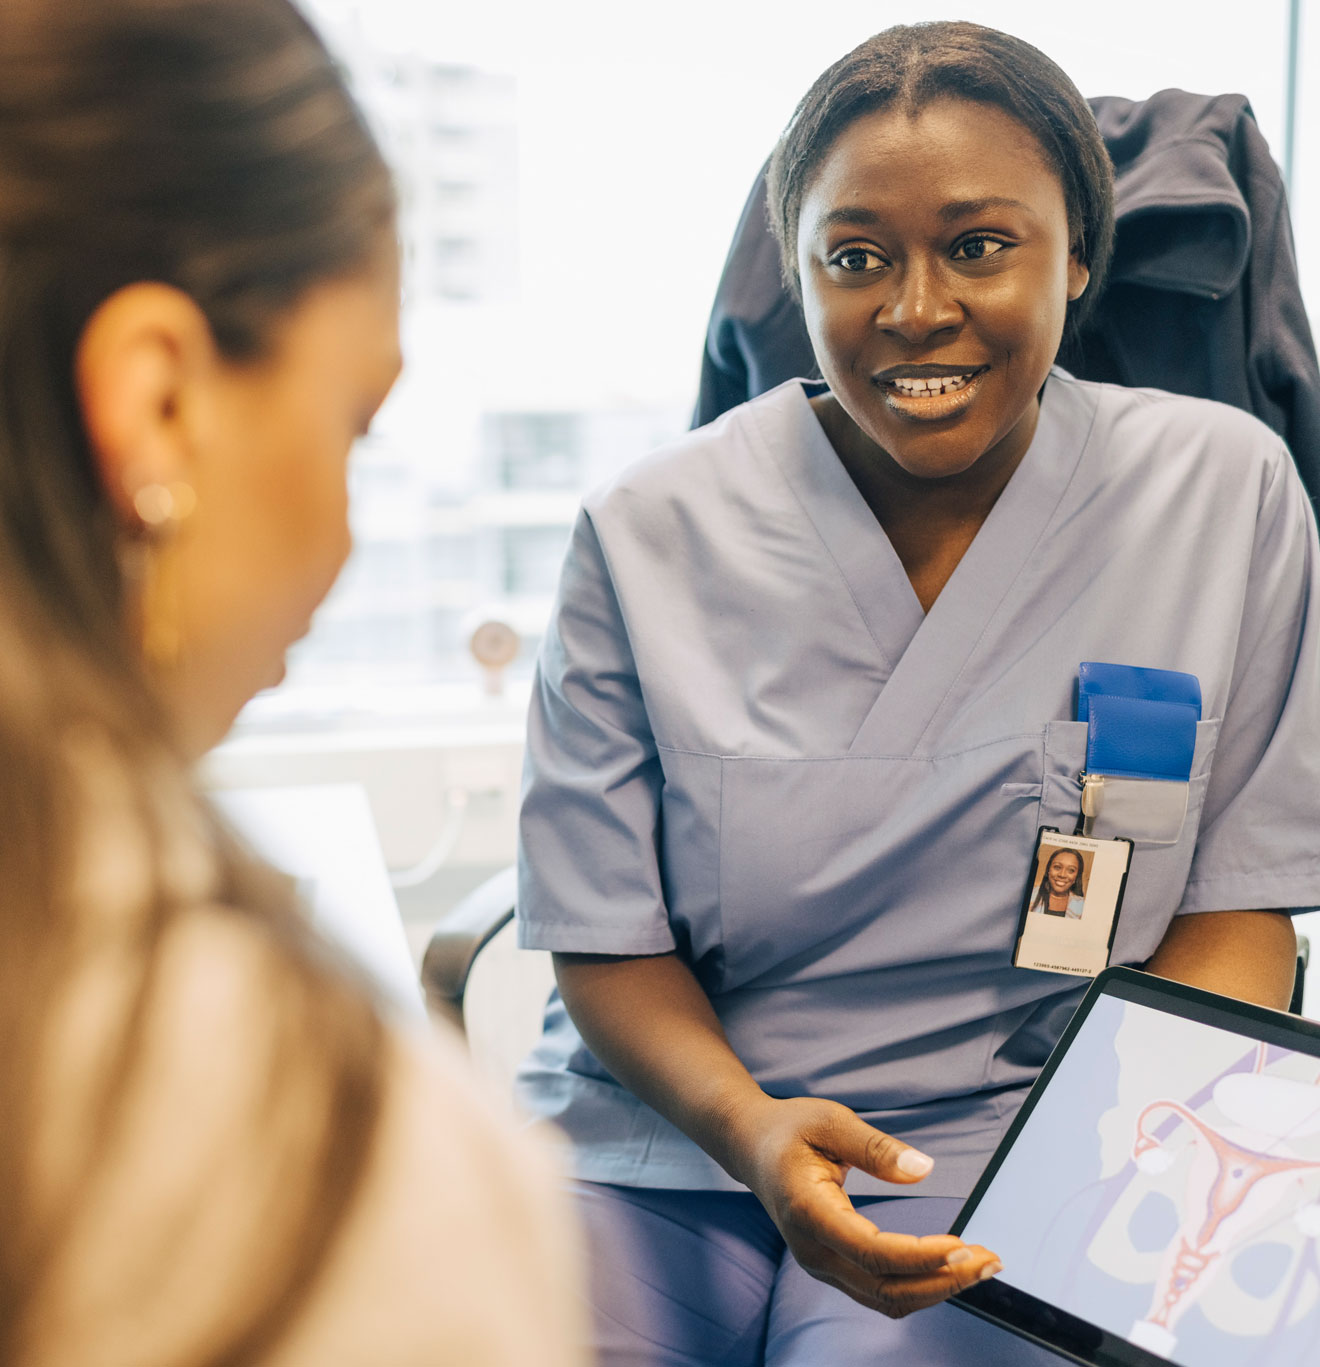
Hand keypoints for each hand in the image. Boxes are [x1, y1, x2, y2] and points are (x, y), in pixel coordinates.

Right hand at [735, 1095, 1001, 1316]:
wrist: (750, 1146)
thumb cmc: (789, 1129)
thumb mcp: (830, 1121)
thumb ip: (875, 1147)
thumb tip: (923, 1169)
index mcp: (808, 1211)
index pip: (872, 1253)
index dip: (920, 1256)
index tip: (962, 1245)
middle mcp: (812, 1250)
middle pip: (885, 1289)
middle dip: (943, 1281)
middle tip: (989, 1260)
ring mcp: (820, 1264)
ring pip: (886, 1299)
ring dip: (937, 1288)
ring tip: (980, 1265)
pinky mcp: (832, 1265)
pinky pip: (880, 1291)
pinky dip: (919, 1285)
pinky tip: (948, 1267)